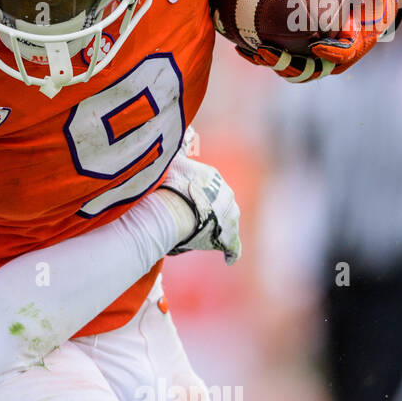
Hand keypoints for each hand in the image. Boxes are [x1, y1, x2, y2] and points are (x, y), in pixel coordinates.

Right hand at [160, 141, 240, 264]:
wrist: (174, 208)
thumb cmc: (168, 185)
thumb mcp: (170, 162)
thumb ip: (175, 153)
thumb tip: (177, 140)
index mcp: (212, 176)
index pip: (206, 185)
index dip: (194, 194)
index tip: (183, 201)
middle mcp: (226, 194)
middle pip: (219, 203)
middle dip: (207, 210)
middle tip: (189, 218)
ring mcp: (230, 215)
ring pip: (226, 222)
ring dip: (215, 228)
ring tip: (200, 236)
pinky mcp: (229, 236)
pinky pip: (233, 247)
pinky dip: (230, 253)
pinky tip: (227, 259)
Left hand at [233, 0, 401, 81]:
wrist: (367, 11)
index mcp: (355, 45)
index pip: (342, 55)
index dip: (330, 53)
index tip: (315, 46)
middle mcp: (334, 59)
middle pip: (310, 71)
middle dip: (286, 64)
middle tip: (265, 52)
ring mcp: (318, 60)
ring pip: (293, 70)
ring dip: (272, 63)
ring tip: (250, 51)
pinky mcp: (304, 57)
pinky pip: (283, 62)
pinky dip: (265, 58)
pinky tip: (243, 47)